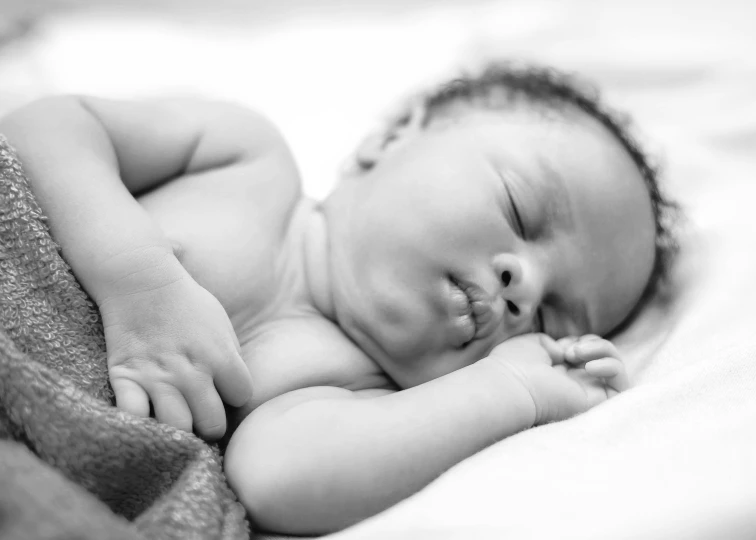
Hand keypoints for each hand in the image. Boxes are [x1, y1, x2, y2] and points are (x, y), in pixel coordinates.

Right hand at [100, 273, 252, 439]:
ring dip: (178, 431)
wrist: (141, 280)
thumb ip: (230, 361)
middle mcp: (192, 373)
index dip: (233, 394)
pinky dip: (139, 425)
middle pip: (212, 425)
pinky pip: (134, 418)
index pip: (241, 397)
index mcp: (220, 357)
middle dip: (210, 424)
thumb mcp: (222, 326)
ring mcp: (157, 378)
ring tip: (177, 422)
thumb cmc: (186, 303)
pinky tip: (147, 418)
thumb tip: (233, 393)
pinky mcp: (125, 378)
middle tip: (200, 416)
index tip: (223, 388)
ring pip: (176, 430)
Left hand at [483, 333, 627, 425]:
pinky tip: (589, 366)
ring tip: (574, 354)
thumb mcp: (537, 344)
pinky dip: (612, 366)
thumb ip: (561, 344)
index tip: (560, 345)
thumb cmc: (513, 364)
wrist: (510, 385)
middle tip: (569, 350)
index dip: (582, 342)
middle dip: (594, 344)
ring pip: (616, 368)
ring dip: (603, 350)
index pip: (588, 354)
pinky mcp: (598, 404)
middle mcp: (576, 385)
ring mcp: (588, 394)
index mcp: (559, 373)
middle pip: (606, 359)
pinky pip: (623, 383)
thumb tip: (575, 352)